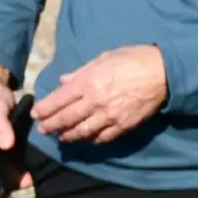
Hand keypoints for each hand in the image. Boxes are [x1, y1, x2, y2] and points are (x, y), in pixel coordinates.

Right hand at [0, 63, 30, 197]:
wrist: (2, 91)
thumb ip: (0, 124)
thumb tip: (6, 145)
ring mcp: (0, 159)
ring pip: (8, 184)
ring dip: (20, 190)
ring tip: (36, 191)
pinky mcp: (13, 156)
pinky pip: (20, 174)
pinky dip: (28, 179)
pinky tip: (40, 179)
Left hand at [35, 44, 166, 144]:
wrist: (161, 73)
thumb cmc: (130, 59)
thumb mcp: (101, 58)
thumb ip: (80, 72)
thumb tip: (63, 80)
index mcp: (87, 82)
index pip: (60, 99)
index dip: (46, 108)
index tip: (36, 114)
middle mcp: (95, 100)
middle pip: (68, 117)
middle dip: (52, 125)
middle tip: (42, 130)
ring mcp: (110, 115)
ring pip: (84, 131)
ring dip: (69, 135)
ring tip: (60, 137)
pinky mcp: (124, 125)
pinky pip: (104, 137)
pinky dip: (92, 140)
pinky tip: (85, 139)